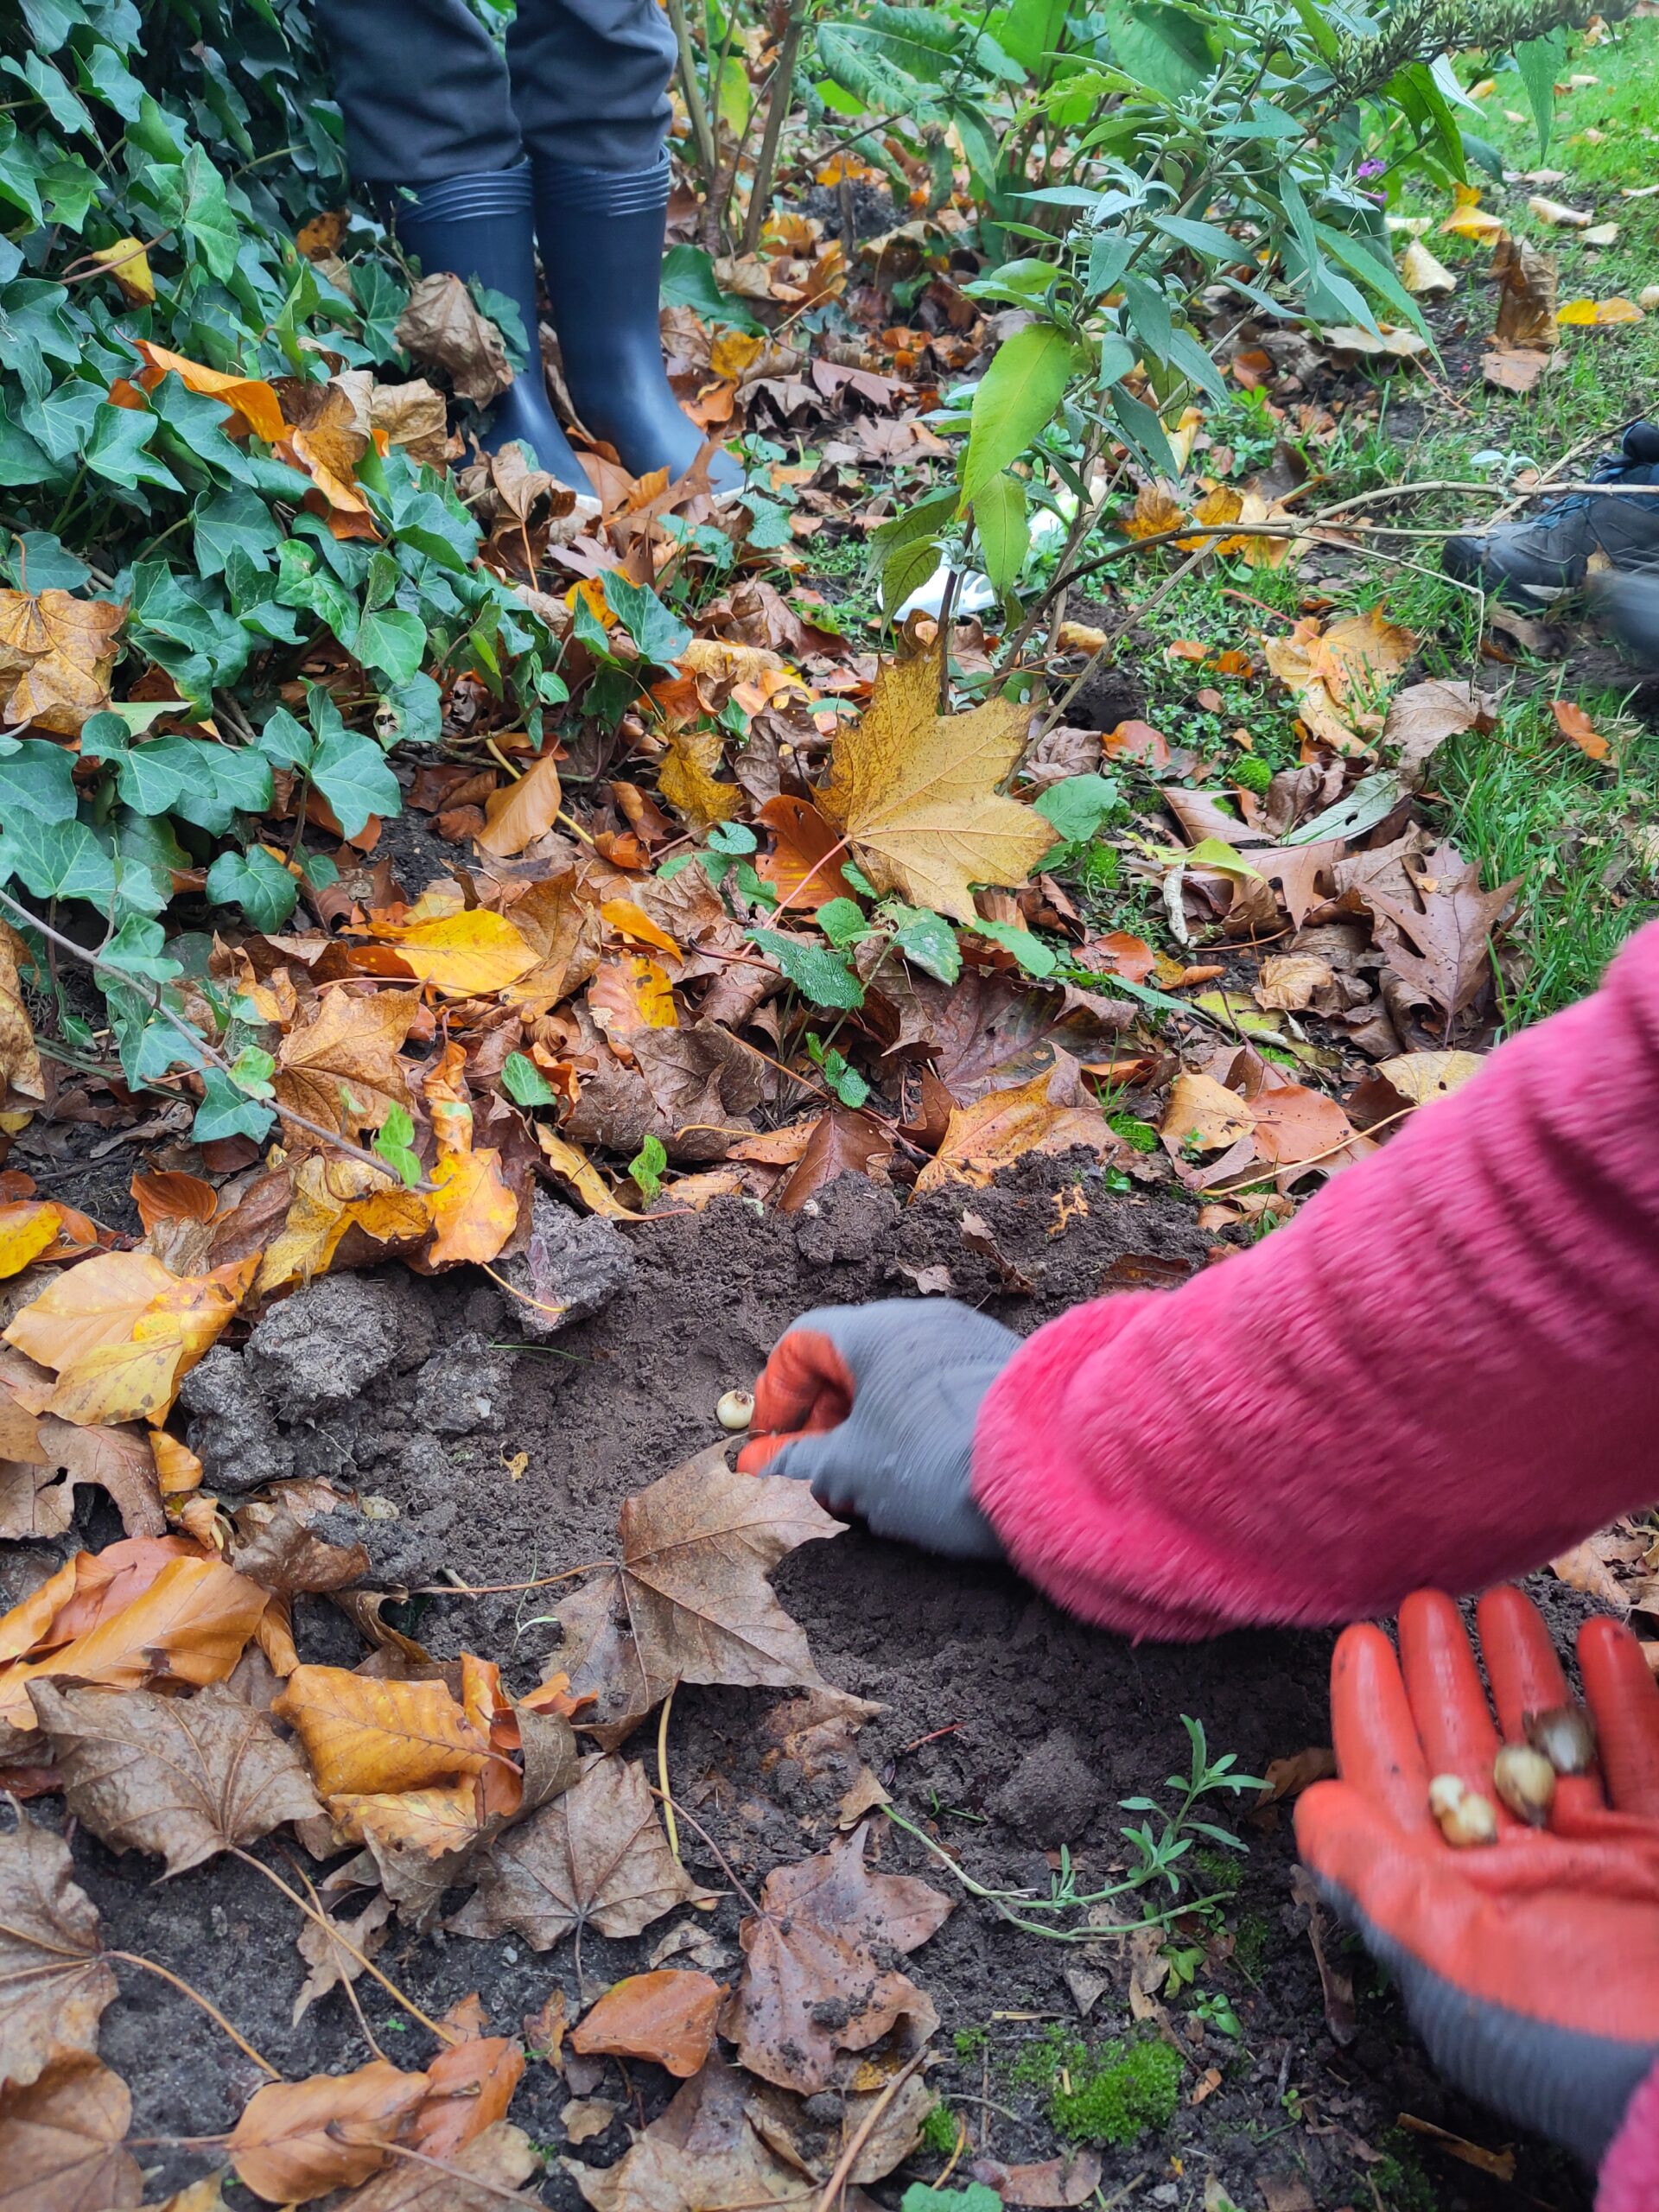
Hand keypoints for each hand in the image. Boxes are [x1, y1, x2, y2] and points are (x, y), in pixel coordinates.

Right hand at [735, 1300, 1017, 1559]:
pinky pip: (938, 1391)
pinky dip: (913, 1426)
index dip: (776, 1395)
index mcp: (877, 1330)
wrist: (1050, 1472)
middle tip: (817, 1475)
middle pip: (850, 1360)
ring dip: (868, 1429)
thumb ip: (797, 1464)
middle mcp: (924, 1322)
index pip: (802, 1342)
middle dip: (823, 1421)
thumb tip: (761, 1466)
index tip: (771, 1446)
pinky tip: (920, 1477)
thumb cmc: (937, 1462)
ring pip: (896, 1379)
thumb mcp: (850, 1470)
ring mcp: (970, 1342)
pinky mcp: (1004, 1371)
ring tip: (869, 1486)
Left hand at [1295, 1586, 1658, 2167]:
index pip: (1398, 1794)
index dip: (1374, 1718)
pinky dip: (1625, 1702)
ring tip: (1502, 1602)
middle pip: (1471, 1754)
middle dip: (1445, 1677)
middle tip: (1425, 1600)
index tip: (1358, 1642)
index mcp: (1459, 1906)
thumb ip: (1381, 1882)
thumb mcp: (1460, 1965)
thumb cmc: (1578, 2041)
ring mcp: (1599, 1862)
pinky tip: (1604, 1640)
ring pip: (1552, 1744)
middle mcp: (1523, 1877)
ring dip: (1527, 1673)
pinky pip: (1643, 1763)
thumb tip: (1310, 1808)